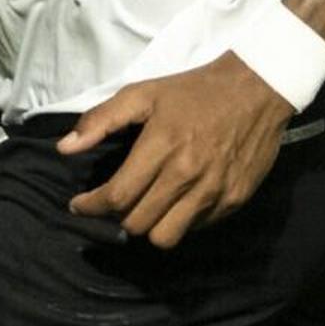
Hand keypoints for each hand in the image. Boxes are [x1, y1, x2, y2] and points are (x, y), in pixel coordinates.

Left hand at [60, 54, 292, 248]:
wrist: (258, 88)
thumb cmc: (195, 91)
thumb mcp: (144, 93)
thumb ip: (102, 120)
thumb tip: (66, 148)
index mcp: (162, 146)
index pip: (117, 197)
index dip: (91, 207)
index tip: (79, 204)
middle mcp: (187, 175)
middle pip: (137, 223)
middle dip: (117, 216)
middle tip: (115, 202)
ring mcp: (213, 191)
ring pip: (166, 237)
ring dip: (148, 227)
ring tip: (145, 208)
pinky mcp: (234, 200)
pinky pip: (196, 228)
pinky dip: (180, 221)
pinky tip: (177, 201)